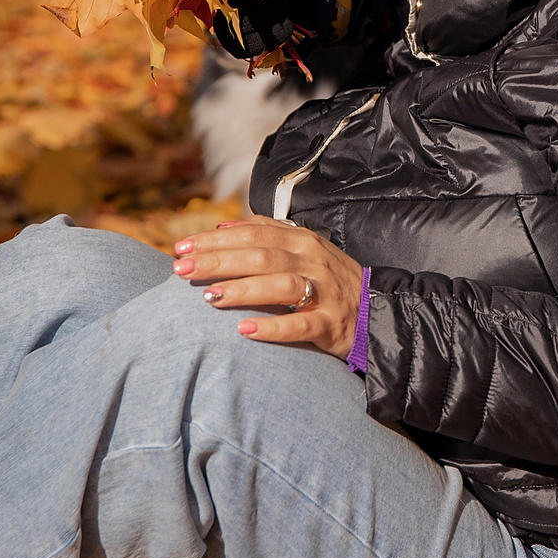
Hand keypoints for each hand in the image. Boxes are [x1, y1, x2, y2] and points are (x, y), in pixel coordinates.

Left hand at [173, 218, 363, 354]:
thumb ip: (268, 235)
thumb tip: (222, 226)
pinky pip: (300, 324)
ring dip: (242, 289)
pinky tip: (244, 330)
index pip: (254, 232)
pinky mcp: (331, 323)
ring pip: (280, 285)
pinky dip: (272, 327)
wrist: (377, 312)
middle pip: (261, 255)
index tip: (181, 248)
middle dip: (217, 261)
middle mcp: (313, 261)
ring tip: (209, 297)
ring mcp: (324, 292)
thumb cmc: (329, 282)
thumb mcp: (304, 250)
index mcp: (303, 241)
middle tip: (181, 270)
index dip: (215, 239)